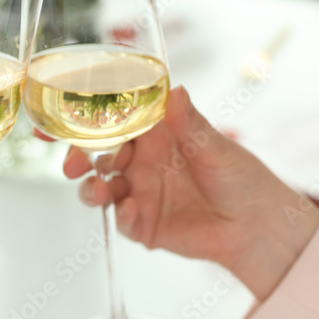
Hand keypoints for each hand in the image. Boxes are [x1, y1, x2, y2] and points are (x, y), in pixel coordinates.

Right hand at [65, 87, 318, 300]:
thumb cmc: (242, 179)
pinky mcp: (146, 225)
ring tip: (99, 191)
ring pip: (101, 189)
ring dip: (92, 189)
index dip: (85, 116)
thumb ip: (191, 124)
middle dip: (78, 157)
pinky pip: (123, 221)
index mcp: (156, 135)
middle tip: (72, 164)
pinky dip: (122, 216)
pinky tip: (130, 211)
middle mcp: (142, 162)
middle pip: (97, 155)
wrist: (258, 227)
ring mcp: (141, 194)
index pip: (113, 120)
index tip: (60, 115)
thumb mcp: (218, 148)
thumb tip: (175, 91)